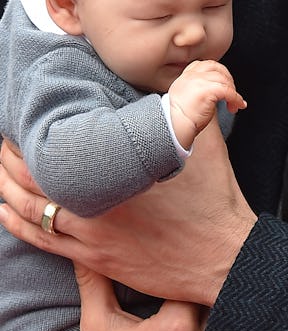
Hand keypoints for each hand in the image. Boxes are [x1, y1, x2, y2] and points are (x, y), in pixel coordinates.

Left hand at [0, 120, 257, 306]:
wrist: (223, 258)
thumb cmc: (215, 200)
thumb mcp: (206, 141)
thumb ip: (192, 101)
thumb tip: (197, 70)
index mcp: (118, 170)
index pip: (58, 145)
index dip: (33, 130)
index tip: (24, 115)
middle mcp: (96, 203)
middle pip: (34, 175)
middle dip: (12, 154)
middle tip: (4, 137)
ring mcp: (91, 235)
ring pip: (31, 208)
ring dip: (7, 185)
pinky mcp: (95, 260)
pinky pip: (43, 240)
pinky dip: (17, 222)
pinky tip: (4, 209)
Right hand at [74, 265, 239, 330]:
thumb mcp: (98, 329)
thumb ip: (96, 283)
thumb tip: (88, 249)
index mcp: (174, 327)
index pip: (199, 281)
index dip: (202, 270)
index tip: (203, 263)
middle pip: (227, 303)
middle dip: (224, 291)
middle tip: (228, 276)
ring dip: (240, 320)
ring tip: (244, 305)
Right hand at [168, 60, 246, 150]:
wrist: (173, 128)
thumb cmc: (179, 121)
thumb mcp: (186, 100)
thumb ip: (198, 91)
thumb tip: (216, 93)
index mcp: (184, 78)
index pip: (203, 65)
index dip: (217, 72)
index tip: (223, 83)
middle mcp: (190, 76)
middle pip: (216, 68)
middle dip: (228, 79)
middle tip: (233, 94)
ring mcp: (198, 81)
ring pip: (223, 79)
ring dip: (234, 92)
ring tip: (235, 105)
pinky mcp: (206, 90)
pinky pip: (228, 91)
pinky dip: (236, 98)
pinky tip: (237, 106)